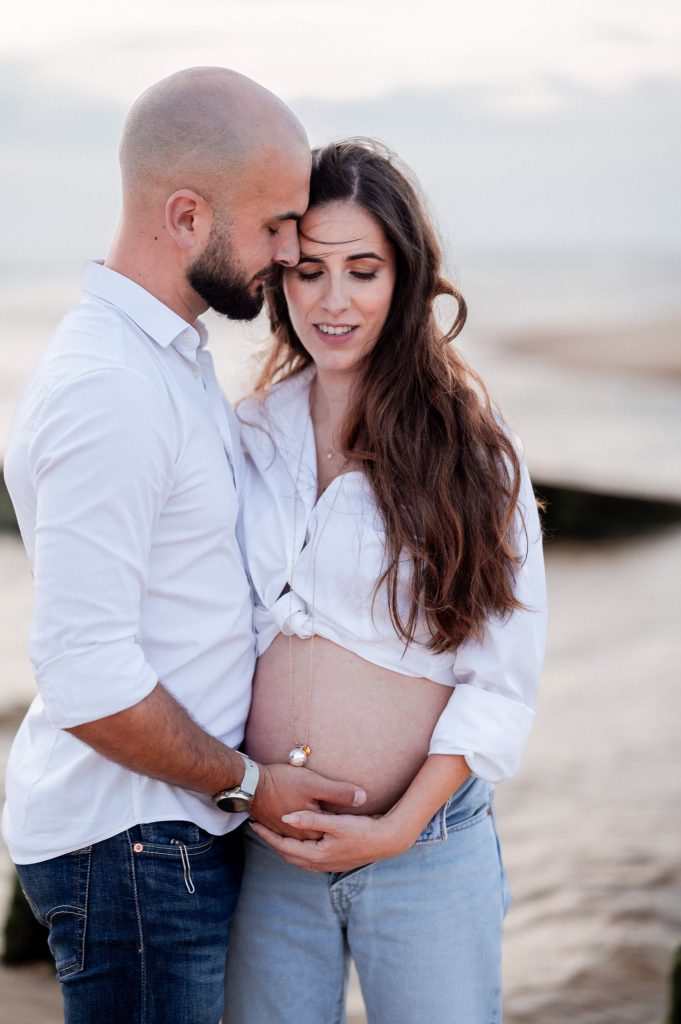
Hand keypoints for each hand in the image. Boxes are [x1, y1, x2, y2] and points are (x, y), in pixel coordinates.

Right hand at [249, 764, 366, 839]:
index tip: (369, 824)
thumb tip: (363, 797)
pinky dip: (304, 837)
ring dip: (321, 841)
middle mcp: (299, 838)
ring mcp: (286, 833)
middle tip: (358, 836)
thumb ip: (339, 793)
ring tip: (336, 840)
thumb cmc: (282, 782)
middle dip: (339, 839)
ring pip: (308, 842)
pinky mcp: (276, 826)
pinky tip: (307, 833)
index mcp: (311, 832)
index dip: (353, 829)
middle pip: (323, 842)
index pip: (337, 834)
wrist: (250, 785)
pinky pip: (294, 837)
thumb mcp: (315, 784)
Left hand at [249, 809, 415, 871]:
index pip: (283, 846)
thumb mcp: (336, 823)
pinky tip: (297, 839)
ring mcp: (327, 864)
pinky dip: (296, 848)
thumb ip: (311, 820)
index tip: (253, 823)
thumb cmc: (363, 830)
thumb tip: (285, 818)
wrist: (387, 840)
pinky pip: (306, 856)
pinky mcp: (334, 860)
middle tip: (258, 827)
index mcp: (316, 855)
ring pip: (297, 857)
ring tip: (273, 832)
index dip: (267, 835)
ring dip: (283, 846)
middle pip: (287, 854)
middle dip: (272, 841)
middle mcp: (319, 863)